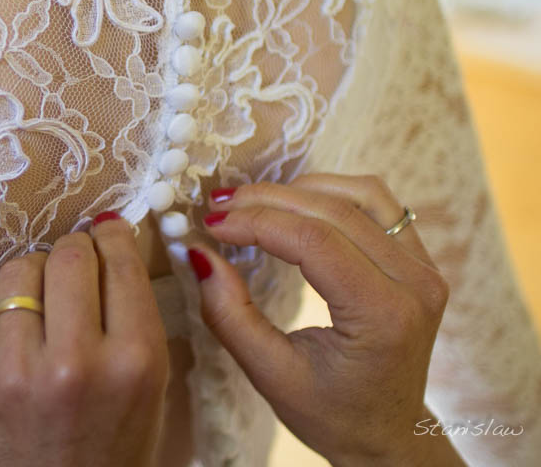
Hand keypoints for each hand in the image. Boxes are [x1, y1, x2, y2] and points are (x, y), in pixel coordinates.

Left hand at [0, 216, 169, 466]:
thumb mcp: (152, 390)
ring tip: (40, 292)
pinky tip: (8, 313)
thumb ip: (139, 317)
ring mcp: (18, 372)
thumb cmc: (111, 451)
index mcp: (135, 362)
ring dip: (33, 271)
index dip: (112, 236)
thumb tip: (114, 239)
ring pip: (20, 271)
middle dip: (75, 249)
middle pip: (69, 257)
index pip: (120, 263)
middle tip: (75, 261)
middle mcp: (76, 362)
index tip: (107, 231)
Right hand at [185, 173, 459, 465]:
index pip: (314, 241)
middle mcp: (415, 283)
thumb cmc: (330, 413)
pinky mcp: (420, 259)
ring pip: (359, 194)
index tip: (212, 224)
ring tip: (251, 203)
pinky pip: (377, 202)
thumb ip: (229, 313)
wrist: (386, 434)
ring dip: (299, 189)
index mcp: (382, 315)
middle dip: (267, 201)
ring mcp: (425, 267)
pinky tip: (294, 203)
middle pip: (334, 210)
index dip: (256, 222)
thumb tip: (198, 253)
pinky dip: (331, 192)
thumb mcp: (269, 373)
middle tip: (219, 207)